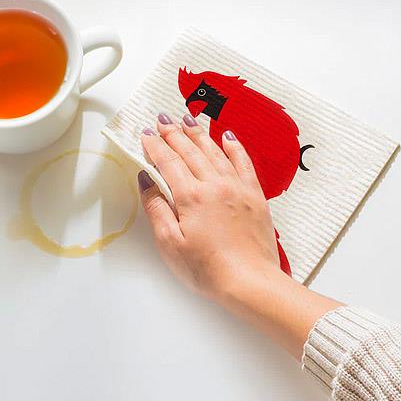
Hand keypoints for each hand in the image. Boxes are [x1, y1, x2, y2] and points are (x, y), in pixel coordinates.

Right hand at [137, 113, 341, 356]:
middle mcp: (215, 185)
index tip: (146, 134)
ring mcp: (237, 187)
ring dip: (199, 133)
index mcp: (191, 196)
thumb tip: (147, 181)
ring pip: (215, 151)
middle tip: (162, 119)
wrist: (250, 282)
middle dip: (174, 133)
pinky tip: (227, 136)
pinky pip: (243, 162)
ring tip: (187, 119)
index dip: (155, 146)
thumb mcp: (170, 243)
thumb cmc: (208, 269)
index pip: (169, 162)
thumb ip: (157, 208)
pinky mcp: (255, 195)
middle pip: (190, 151)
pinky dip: (234, 147)